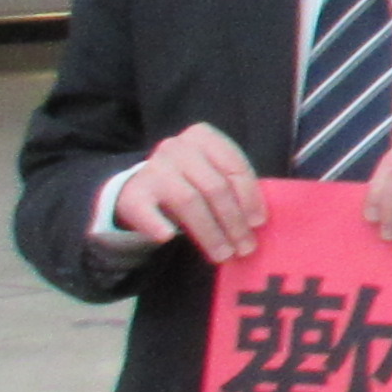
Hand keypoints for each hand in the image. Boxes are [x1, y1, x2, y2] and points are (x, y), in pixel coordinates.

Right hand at [107, 121, 265, 261]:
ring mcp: (153, 168)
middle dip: (233, 221)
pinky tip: (167, 237)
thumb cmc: (190, 181)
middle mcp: (177, 147)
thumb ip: (234, 189)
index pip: (234, 166)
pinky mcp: (133, 192)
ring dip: (210, 232)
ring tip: (223, 254)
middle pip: (215, 187)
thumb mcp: (213, 174)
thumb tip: (256, 222)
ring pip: (189, 201)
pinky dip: (157, 224)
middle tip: (245, 247)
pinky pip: (147, 211)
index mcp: (203, 137)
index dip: (250, 197)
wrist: (141, 187)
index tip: (258, 223)